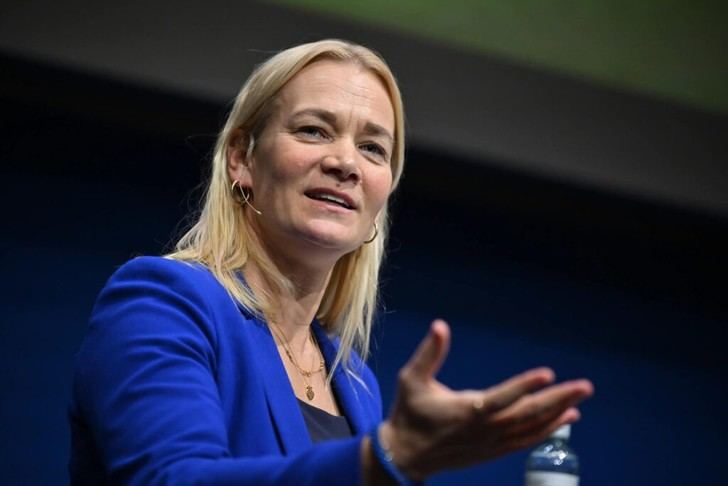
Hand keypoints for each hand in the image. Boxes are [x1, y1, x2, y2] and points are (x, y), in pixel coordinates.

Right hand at [379, 319, 593, 480]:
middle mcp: (485, 428)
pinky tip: (565, 419)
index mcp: (467, 410)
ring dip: (558, 413)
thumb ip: (428, 354)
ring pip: (531, 427)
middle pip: (527, 413)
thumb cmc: (409, 413)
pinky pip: (526, 440)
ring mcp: (492, 442)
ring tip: (580, 400)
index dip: (524, 386)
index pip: (502, 397)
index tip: (547, 374)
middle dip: (557, 399)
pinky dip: (547, 430)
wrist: (406, 455)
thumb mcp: (411, 379)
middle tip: (584, 387)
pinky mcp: (494, 450)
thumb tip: (440, 326)